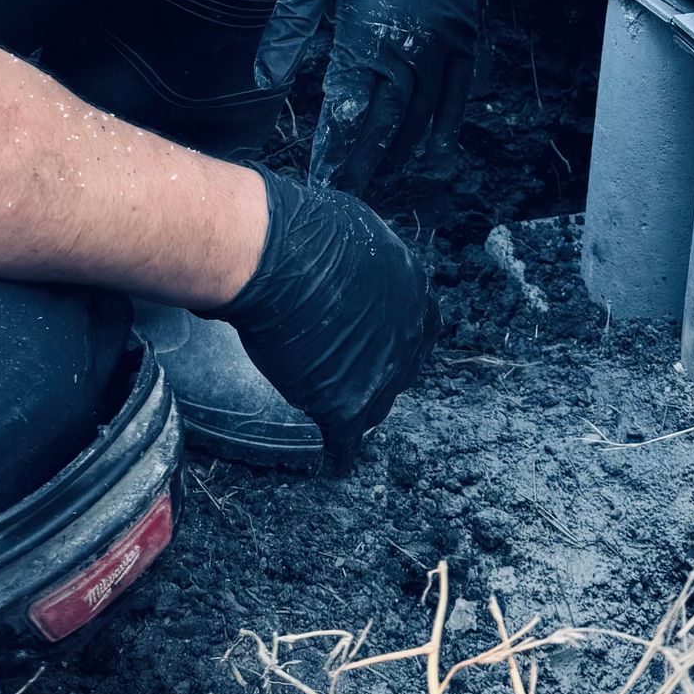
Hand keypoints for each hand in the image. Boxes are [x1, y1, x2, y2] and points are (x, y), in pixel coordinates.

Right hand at [210, 167, 436, 469]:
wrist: (275, 256)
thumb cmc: (302, 230)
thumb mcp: (353, 232)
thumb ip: (363, 264)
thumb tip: (349, 270)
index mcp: (413, 288)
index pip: (418, 325)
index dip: (397, 336)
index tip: (379, 342)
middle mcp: (407, 333)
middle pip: (400, 368)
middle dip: (379, 373)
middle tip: (351, 374)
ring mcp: (380, 372)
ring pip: (376, 405)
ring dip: (358, 408)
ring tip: (339, 414)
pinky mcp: (346, 403)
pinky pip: (346, 441)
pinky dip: (338, 454)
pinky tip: (331, 463)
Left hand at [253, 0, 478, 190]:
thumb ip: (289, 34)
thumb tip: (266, 85)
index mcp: (371, 34)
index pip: (352, 110)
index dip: (336, 148)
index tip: (322, 178)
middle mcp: (415, 45)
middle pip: (390, 121)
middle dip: (367, 159)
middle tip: (348, 189)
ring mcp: (446, 38)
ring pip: (426, 112)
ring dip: (403, 148)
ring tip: (383, 175)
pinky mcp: (464, 26)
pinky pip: (461, 87)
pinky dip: (448, 119)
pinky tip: (435, 145)